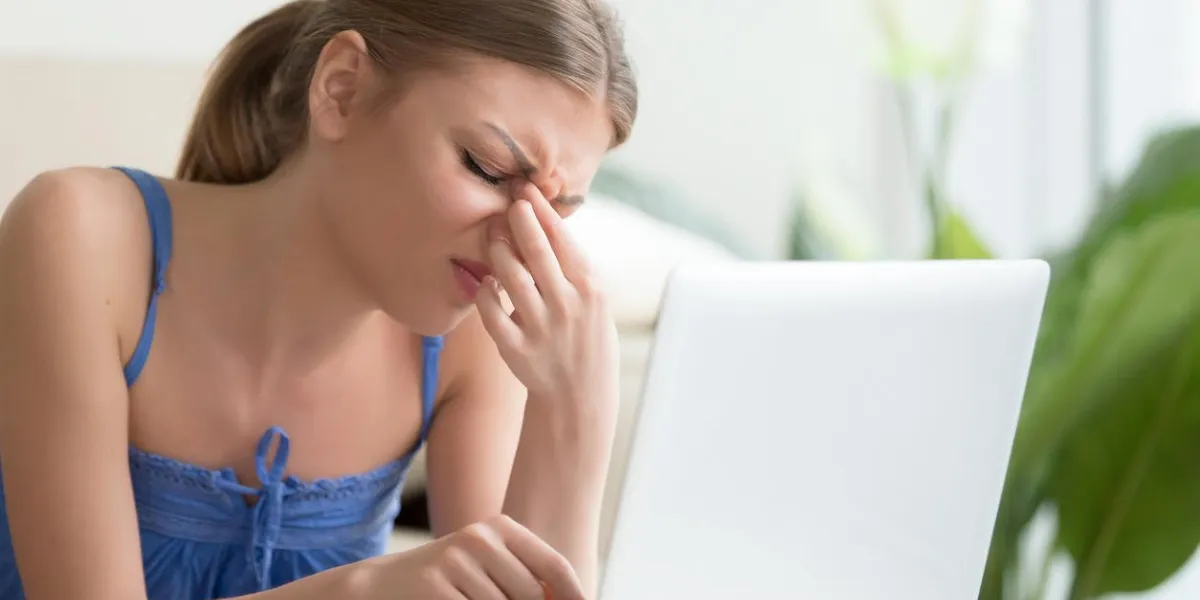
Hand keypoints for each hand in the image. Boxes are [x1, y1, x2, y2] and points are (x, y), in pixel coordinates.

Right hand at [366, 515, 581, 598]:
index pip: (553, 565)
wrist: (382, 585)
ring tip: (470, 599)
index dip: (574, 594)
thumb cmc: (449, 581)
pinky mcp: (435, 586)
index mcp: (499, 528)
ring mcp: (455, 561)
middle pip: (533, 595)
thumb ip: (525, 579)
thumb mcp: (488, 568)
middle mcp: (479, 538)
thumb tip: (571, 599)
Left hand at [476, 182, 619, 413]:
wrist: (580, 395)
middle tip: (506, 201)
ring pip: (511, 277)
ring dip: (498, 251)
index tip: (525, 189)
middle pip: (537, 251)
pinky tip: (487, 282)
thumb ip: (571, 266)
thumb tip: (541, 218)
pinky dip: (485, 292)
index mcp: (590, 288)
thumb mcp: (593, 300)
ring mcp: (541, 329)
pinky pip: (491, 312)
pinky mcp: (517, 350)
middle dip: (519, 220)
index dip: (541, 211)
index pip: (563, 239)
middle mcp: (567, 306)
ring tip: (494, 237)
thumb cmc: (586, 336)